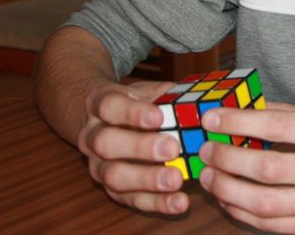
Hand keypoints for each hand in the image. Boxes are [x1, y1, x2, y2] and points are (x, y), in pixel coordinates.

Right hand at [76, 80, 188, 215]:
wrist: (103, 121)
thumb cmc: (134, 103)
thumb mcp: (147, 91)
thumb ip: (168, 94)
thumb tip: (202, 100)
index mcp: (99, 103)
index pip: (108, 106)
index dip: (131, 112)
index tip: (158, 117)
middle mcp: (92, 135)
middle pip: (106, 142)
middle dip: (139, 147)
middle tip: (172, 148)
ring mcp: (97, 164)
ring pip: (113, 175)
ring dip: (146, 179)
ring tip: (176, 179)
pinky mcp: (110, 189)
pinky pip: (129, 199)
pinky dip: (156, 203)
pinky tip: (179, 201)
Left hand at [198, 102, 294, 234]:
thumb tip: (251, 109)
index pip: (277, 124)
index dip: (237, 121)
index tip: (212, 119)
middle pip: (264, 166)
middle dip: (225, 158)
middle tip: (205, 151)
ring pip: (262, 203)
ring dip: (227, 189)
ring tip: (210, 177)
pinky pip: (272, 226)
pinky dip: (244, 214)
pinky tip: (231, 200)